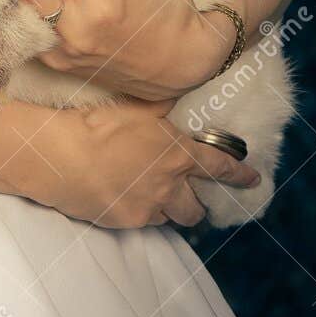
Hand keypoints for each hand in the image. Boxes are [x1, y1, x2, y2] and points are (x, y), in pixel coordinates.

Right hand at [38, 96, 262, 228]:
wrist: (62, 157)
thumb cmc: (97, 125)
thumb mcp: (134, 108)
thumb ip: (161, 107)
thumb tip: (178, 94)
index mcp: (177, 153)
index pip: (218, 166)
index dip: (239, 174)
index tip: (253, 179)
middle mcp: (170, 185)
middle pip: (196, 207)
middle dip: (197, 203)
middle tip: (188, 195)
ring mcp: (149, 208)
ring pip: (171, 217)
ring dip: (169, 209)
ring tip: (154, 197)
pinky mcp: (128, 222)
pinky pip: (144, 221)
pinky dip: (141, 212)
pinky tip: (124, 197)